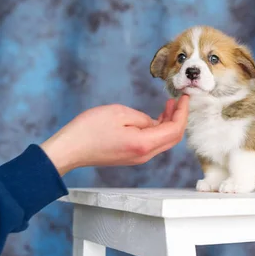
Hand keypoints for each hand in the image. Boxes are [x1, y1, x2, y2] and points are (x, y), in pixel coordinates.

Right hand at [40, 96, 189, 175]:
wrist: (70, 149)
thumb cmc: (90, 130)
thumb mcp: (120, 113)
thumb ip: (143, 118)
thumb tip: (154, 122)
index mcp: (144, 144)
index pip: (175, 130)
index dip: (183, 113)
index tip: (184, 98)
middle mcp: (145, 155)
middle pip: (173, 138)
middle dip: (179, 118)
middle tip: (179, 101)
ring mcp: (138, 157)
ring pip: (164, 141)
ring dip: (169, 123)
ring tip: (168, 105)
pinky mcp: (131, 156)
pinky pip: (152, 143)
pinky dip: (159, 129)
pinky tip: (156, 117)